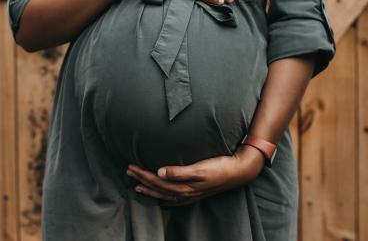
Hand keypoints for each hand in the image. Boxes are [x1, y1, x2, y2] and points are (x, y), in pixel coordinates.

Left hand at [126, 144, 265, 205]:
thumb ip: (179, 171)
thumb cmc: (219, 166)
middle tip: (128, 172)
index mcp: (184, 186)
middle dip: (142, 180)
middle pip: (158, 188)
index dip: (142, 174)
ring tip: (137, 186)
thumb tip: (159, 172)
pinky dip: (165, 199)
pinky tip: (161, 199)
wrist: (238, 171)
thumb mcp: (200, 168)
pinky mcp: (196, 193)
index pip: (157, 181)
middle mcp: (185, 193)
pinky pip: (175, 200)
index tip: (131, 167)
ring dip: (150, 190)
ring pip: (164, 195)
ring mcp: (191, 195)